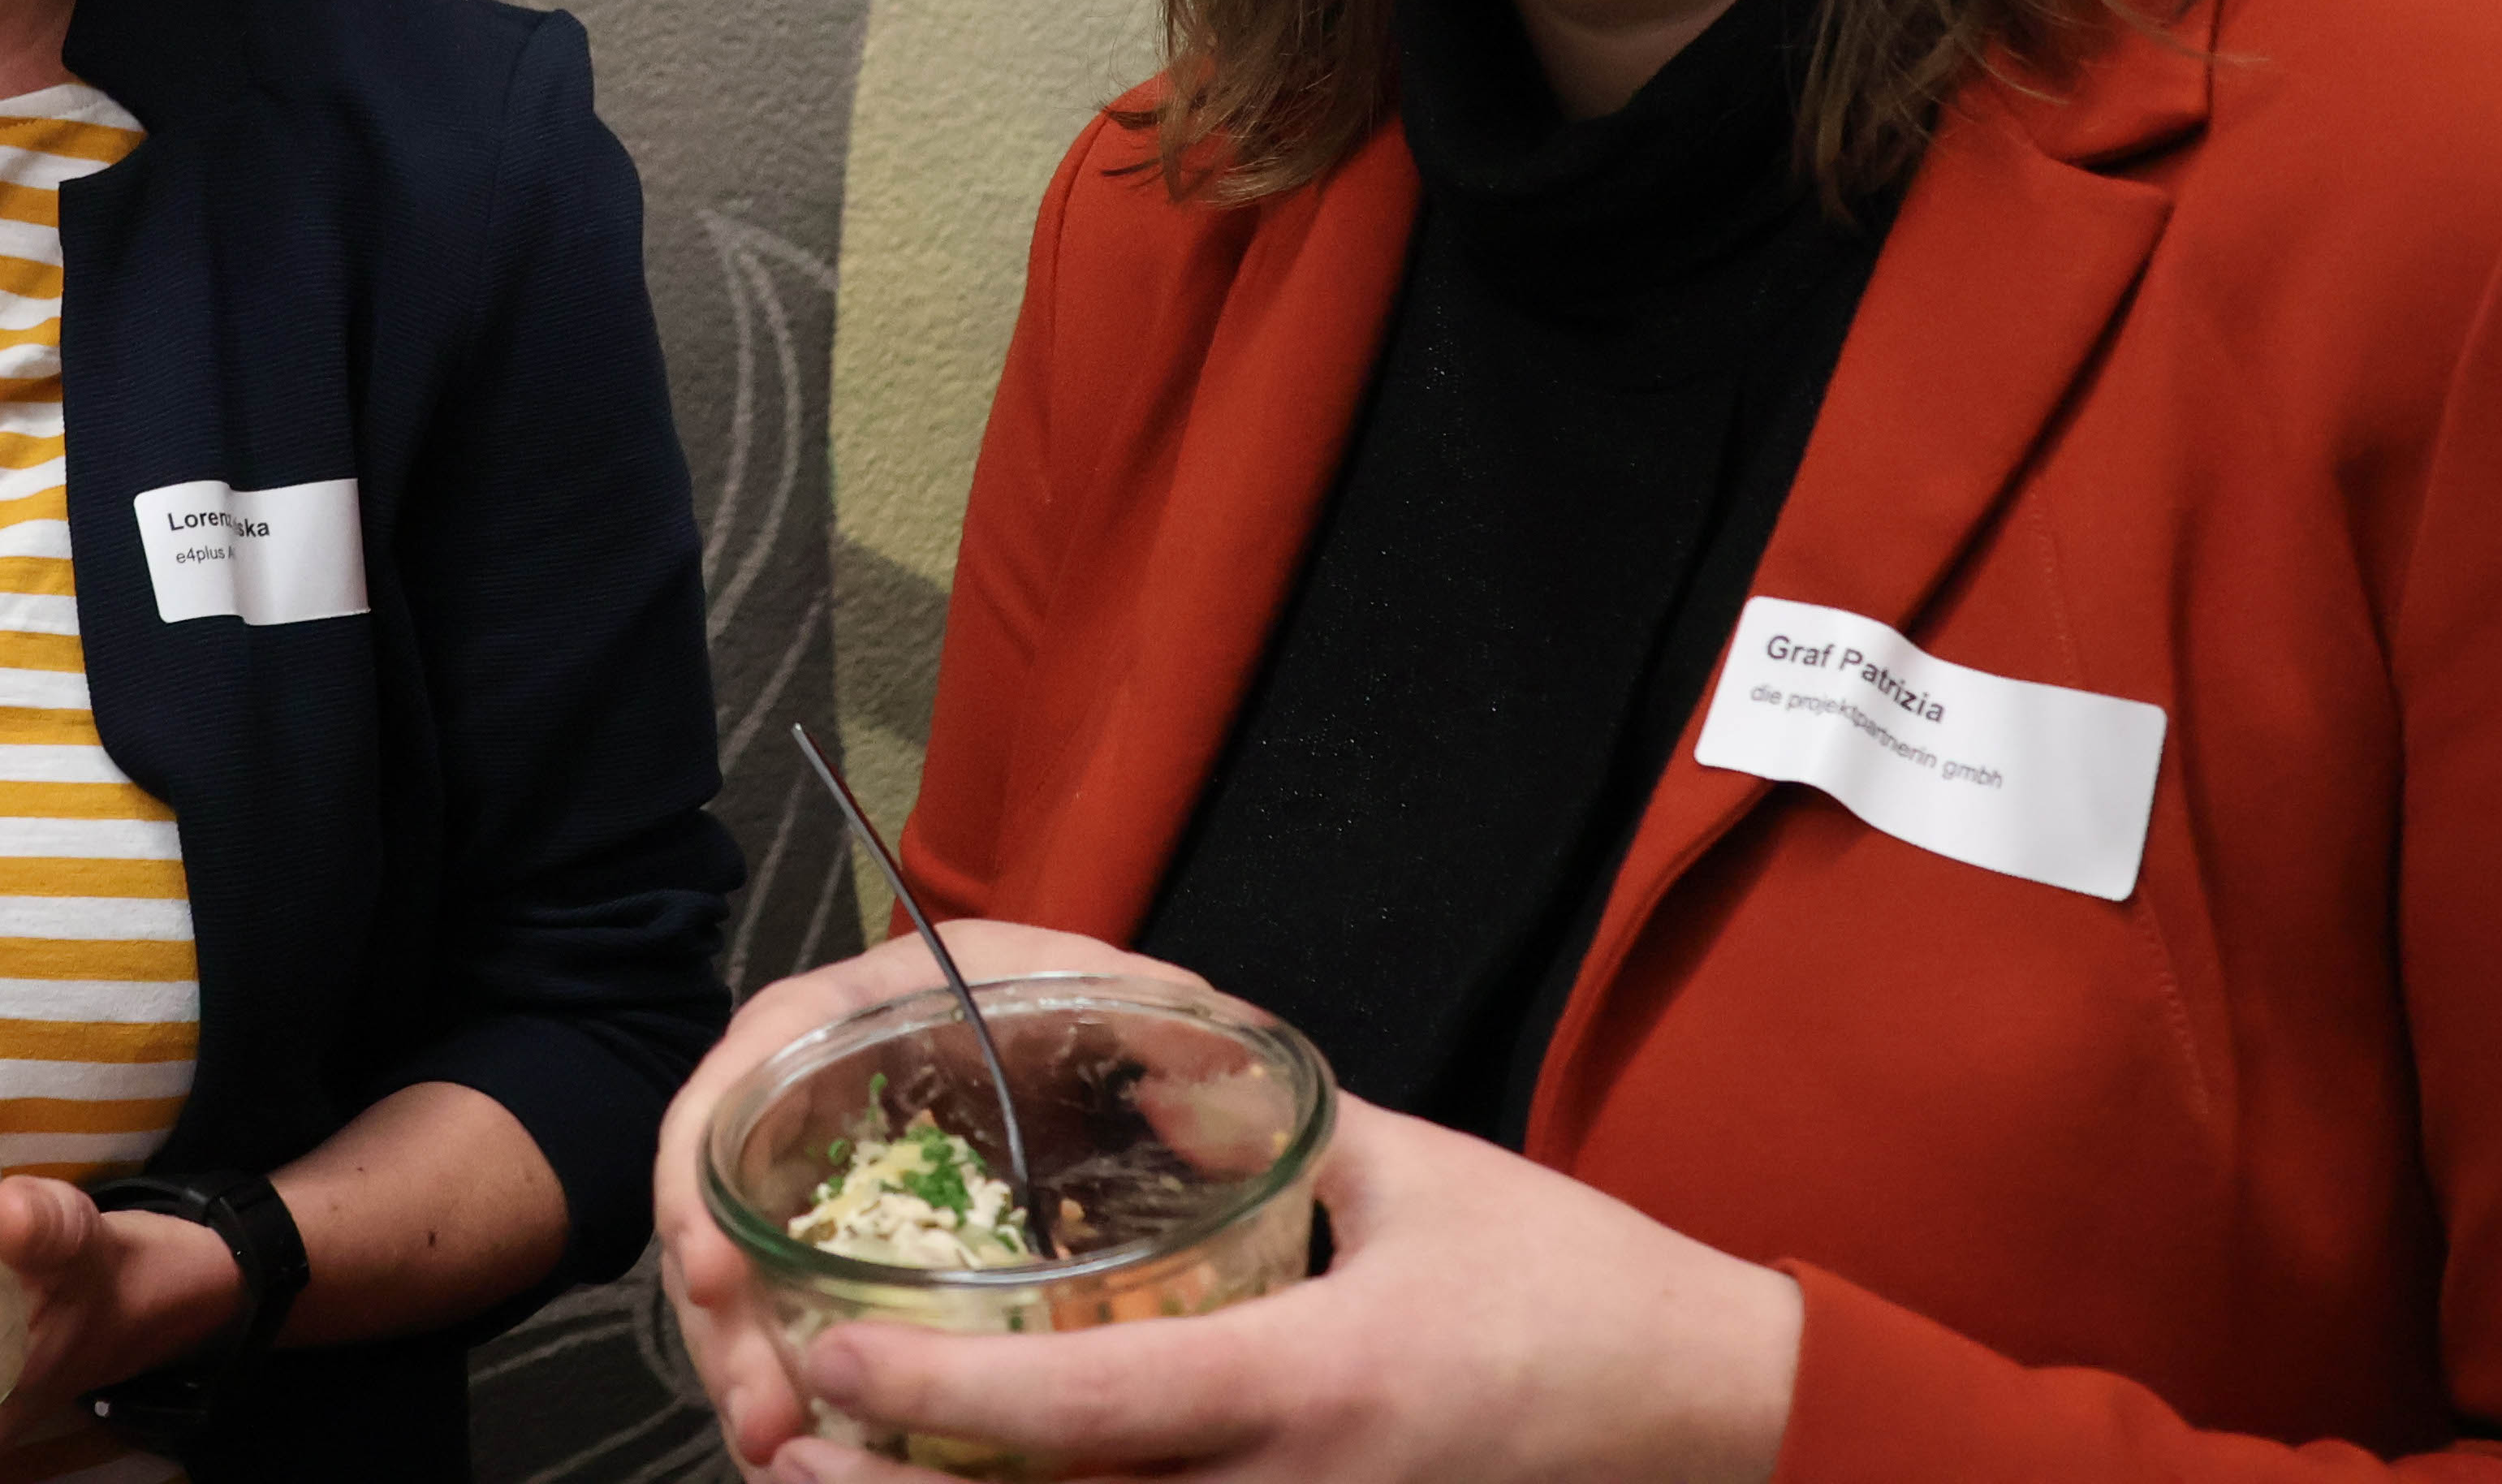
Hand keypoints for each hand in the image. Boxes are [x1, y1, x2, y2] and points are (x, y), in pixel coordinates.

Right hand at [653, 919, 1204, 1473]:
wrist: (1076, 1043)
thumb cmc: (1069, 1001)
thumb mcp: (1098, 985)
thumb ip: (1147, 1007)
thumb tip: (1208, 1049)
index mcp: (854, 1012)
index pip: (742, 1074)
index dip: (704, 1174)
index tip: (715, 1272)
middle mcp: (818, 1095)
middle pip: (726, 1202)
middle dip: (726, 1317)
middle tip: (761, 1412)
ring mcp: (830, 1182)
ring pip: (754, 1277)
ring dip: (753, 1365)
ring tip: (776, 1445)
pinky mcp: (856, 1252)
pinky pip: (802, 1318)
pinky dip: (801, 1384)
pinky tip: (811, 1446)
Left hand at [758, 1101, 1798, 1483]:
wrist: (1713, 1420)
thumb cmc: (1575, 1289)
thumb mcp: (1413, 1175)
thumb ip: (1261, 1133)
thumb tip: (1146, 1060)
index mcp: (1309, 1391)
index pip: (1086, 1417)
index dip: (936, 1395)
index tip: (826, 1357)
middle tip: (788, 1453)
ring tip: (848, 1483)